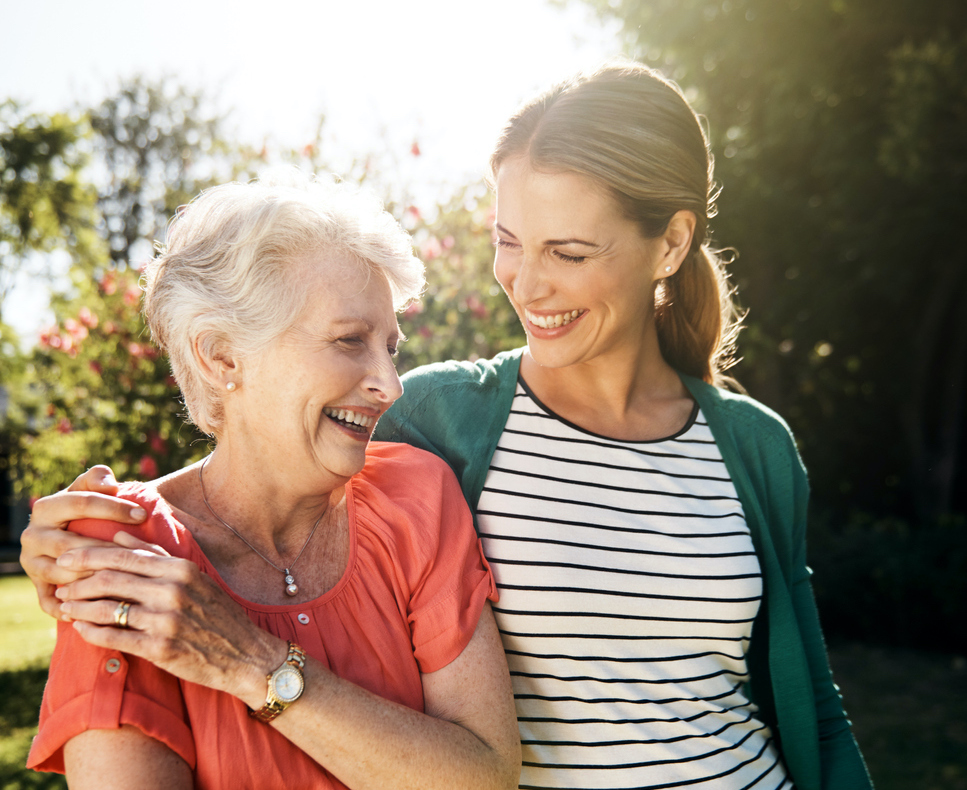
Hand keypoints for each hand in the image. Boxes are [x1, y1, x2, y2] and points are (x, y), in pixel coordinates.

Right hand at [21, 466, 148, 617]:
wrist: (68, 532)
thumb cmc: (88, 507)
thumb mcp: (89, 488)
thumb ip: (97, 479)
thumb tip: (108, 483)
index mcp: (45, 508)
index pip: (81, 504)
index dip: (113, 508)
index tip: (142, 514)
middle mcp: (32, 536)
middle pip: (71, 544)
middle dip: (107, 548)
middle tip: (137, 553)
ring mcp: (32, 564)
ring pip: (63, 574)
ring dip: (92, 578)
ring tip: (124, 579)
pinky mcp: (37, 587)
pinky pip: (51, 602)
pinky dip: (72, 608)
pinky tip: (100, 607)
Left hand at [55, 547, 284, 707]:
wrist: (246, 655)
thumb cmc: (218, 614)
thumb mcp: (195, 577)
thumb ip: (157, 555)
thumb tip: (120, 535)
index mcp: (181, 569)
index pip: (124, 556)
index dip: (89, 556)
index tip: (66, 560)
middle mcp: (173, 591)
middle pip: (111, 579)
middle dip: (77, 582)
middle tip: (58, 585)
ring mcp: (166, 621)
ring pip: (108, 608)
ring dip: (80, 607)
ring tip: (64, 607)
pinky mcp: (161, 649)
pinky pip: (116, 638)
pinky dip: (92, 633)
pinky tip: (81, 630)